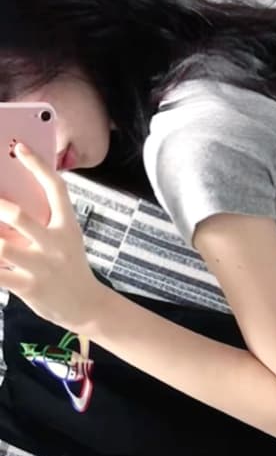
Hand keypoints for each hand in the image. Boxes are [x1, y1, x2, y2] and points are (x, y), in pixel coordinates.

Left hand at [0, 143, 105, 331]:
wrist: (87, 306)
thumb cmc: (69, 270)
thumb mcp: (64, 242)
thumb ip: (40, 224)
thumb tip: (5, 207)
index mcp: (67, 228)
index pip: (56, 190)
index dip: (38, 166)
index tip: (21, 148)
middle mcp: (55, 245)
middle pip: (20, 217)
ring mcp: (42, 267)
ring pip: (1, 247)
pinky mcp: (29, 287)